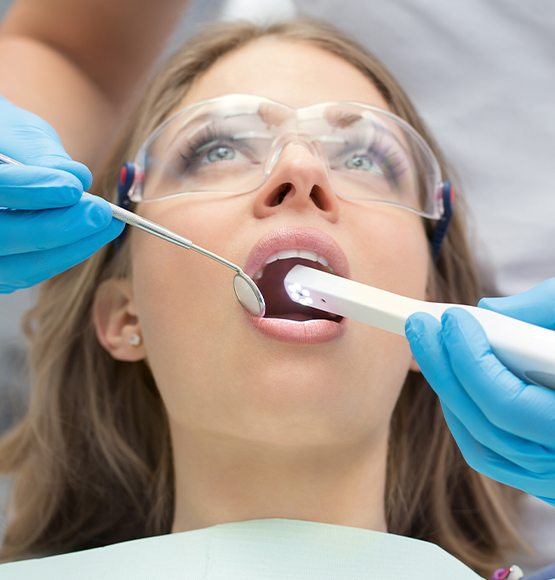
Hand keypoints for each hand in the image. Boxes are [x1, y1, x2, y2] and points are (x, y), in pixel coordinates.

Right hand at [0, 96, 123, 292]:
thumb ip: (43, 156)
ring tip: (108, 222)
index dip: (32, 190)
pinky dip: (65, 255)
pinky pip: (29, 272)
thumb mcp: (18, 134)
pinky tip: (93, 235)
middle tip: (100, 212)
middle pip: (3, 236)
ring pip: (19, 265)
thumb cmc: (5, 141)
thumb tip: (79, 179)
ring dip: (71, 246)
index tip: (73, 188)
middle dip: (58, 227)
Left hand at [405, 279, 554, 505]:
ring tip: (434, 348)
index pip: (508, 403)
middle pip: (485, 423)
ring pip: (482, 444)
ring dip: (450, 393)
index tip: (453, 320)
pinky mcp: (548, 478)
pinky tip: (457, 381)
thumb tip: (486, 311)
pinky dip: (466, 418)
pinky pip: (492, 455)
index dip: (470, 360)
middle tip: (422, 326)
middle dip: (446, 369)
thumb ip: (546, 308)